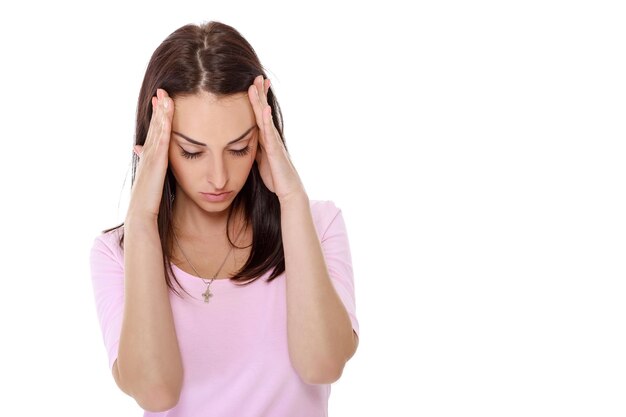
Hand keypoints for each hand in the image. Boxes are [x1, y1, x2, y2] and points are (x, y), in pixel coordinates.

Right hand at [127, 88, 173, 220]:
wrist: (140, 216)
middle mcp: (148, 156)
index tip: (160, 104)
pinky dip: (163, 127)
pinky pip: (160, 141)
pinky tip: (167, 116)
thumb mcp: (151, 184)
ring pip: (157, 131)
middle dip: (158, 110)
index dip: (157, 119)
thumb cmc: (148, 204)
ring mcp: (150, 159)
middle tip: (162, 92)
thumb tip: (150, 164)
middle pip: (154, 128)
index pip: (154, 135)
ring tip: (166, 96)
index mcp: (149, 160)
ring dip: (161, 113)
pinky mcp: (155, 163)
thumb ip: (152, 173)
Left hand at [248, 75, 305, 202]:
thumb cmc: (275, 178)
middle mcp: (271, 137)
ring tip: (257, 85)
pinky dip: (266, 120)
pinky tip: (263, 108)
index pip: (260, 115)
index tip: (253, 84)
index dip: (257, 100)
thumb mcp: (260, 160)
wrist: (288, 192)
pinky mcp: (275, 150)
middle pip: (263, 111)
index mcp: (266, 139)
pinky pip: (269, 133)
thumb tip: (243, 142)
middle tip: (257, 76)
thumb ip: (254, 148)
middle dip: (261, 93)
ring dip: (261, 101)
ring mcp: (274, 142)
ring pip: (265, 118)